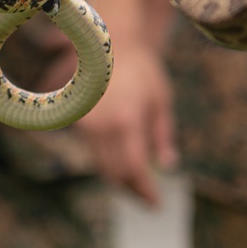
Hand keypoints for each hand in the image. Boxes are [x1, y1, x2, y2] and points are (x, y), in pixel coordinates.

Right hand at [77, 39, 176, 205]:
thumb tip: (167, 166)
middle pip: (115, 173)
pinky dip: (107, 163)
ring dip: (119, 180)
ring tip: (137, 185)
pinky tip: (122, 164)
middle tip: (148, 198)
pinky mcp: (79, 120)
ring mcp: (87, 124)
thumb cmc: (143, 70)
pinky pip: (93, 151)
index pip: (134, 169)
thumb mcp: (161, 101)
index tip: (156, 203)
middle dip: (132, 190)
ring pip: (101, 165)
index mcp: (127, 121)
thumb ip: (163, 136)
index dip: (144, 190)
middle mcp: (103, 126)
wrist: (110, 44)